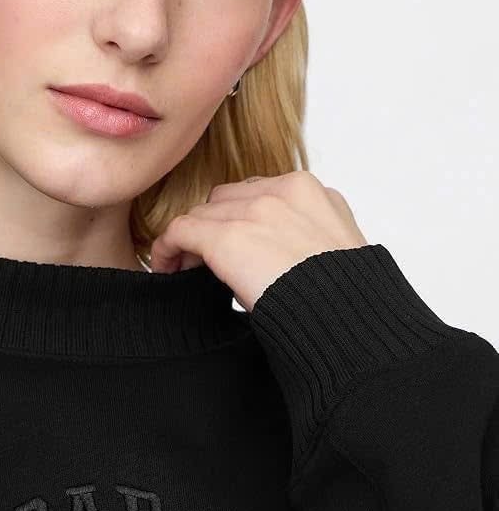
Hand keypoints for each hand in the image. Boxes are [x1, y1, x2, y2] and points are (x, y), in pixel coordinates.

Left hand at [148, 171, 368, 312]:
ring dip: (191, 240)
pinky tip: (165, 268)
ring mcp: (255, 211)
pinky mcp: (228, 236)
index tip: (233, 251)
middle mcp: (282, 191)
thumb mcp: (338, 258)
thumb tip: (292, 260)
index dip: (239, 221)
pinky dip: (167, 247)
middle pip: (228, 199)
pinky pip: (181, 230)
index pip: (260, 194)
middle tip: (205, 263)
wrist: (344, 319)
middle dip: (215, 227)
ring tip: (183, 270)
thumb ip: (311, 243)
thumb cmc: (345, 304)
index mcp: (312, 193)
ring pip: (203, 214)